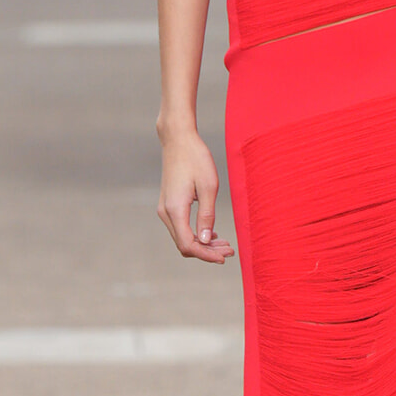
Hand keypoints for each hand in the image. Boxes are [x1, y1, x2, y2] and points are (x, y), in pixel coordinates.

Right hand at [157, 126, 234, 263]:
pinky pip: (180, 228)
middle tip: (230, 251)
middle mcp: (166, 212)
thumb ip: (207, 215)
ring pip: (182, 238)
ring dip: (203, 244)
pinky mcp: (168, 205)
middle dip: (207, 252)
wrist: (178, 139)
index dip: (206, 255)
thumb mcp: (208, 187)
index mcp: (175, 209)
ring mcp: (165, 209)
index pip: (188, 245)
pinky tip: (213, 235)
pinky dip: (196, 235)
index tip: (225, 257)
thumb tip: (206, 241)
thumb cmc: (196, 159)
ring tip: (225, 244)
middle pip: (185, 245)